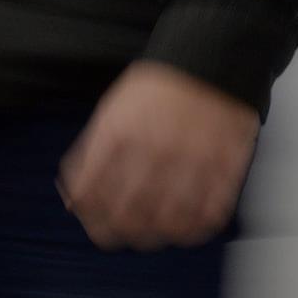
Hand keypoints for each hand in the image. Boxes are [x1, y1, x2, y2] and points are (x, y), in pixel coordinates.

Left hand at [59, 61, 258, 250]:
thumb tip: (72, 201)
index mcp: (117, 135)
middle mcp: (153, 150)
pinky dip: (192, 230)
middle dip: (115, 233)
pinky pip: (208, 214)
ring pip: (166, 222)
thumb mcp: (108, 115)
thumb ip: (87, 158)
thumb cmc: (152, 91)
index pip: (90, 194)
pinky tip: (182, 228)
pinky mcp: (225, 166)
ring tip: (148, 234)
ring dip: (153, 236)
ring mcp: (191, 160)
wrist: (207, 61)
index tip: (91, 222)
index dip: (88, 217)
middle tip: (116, 235)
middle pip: (126, 215)